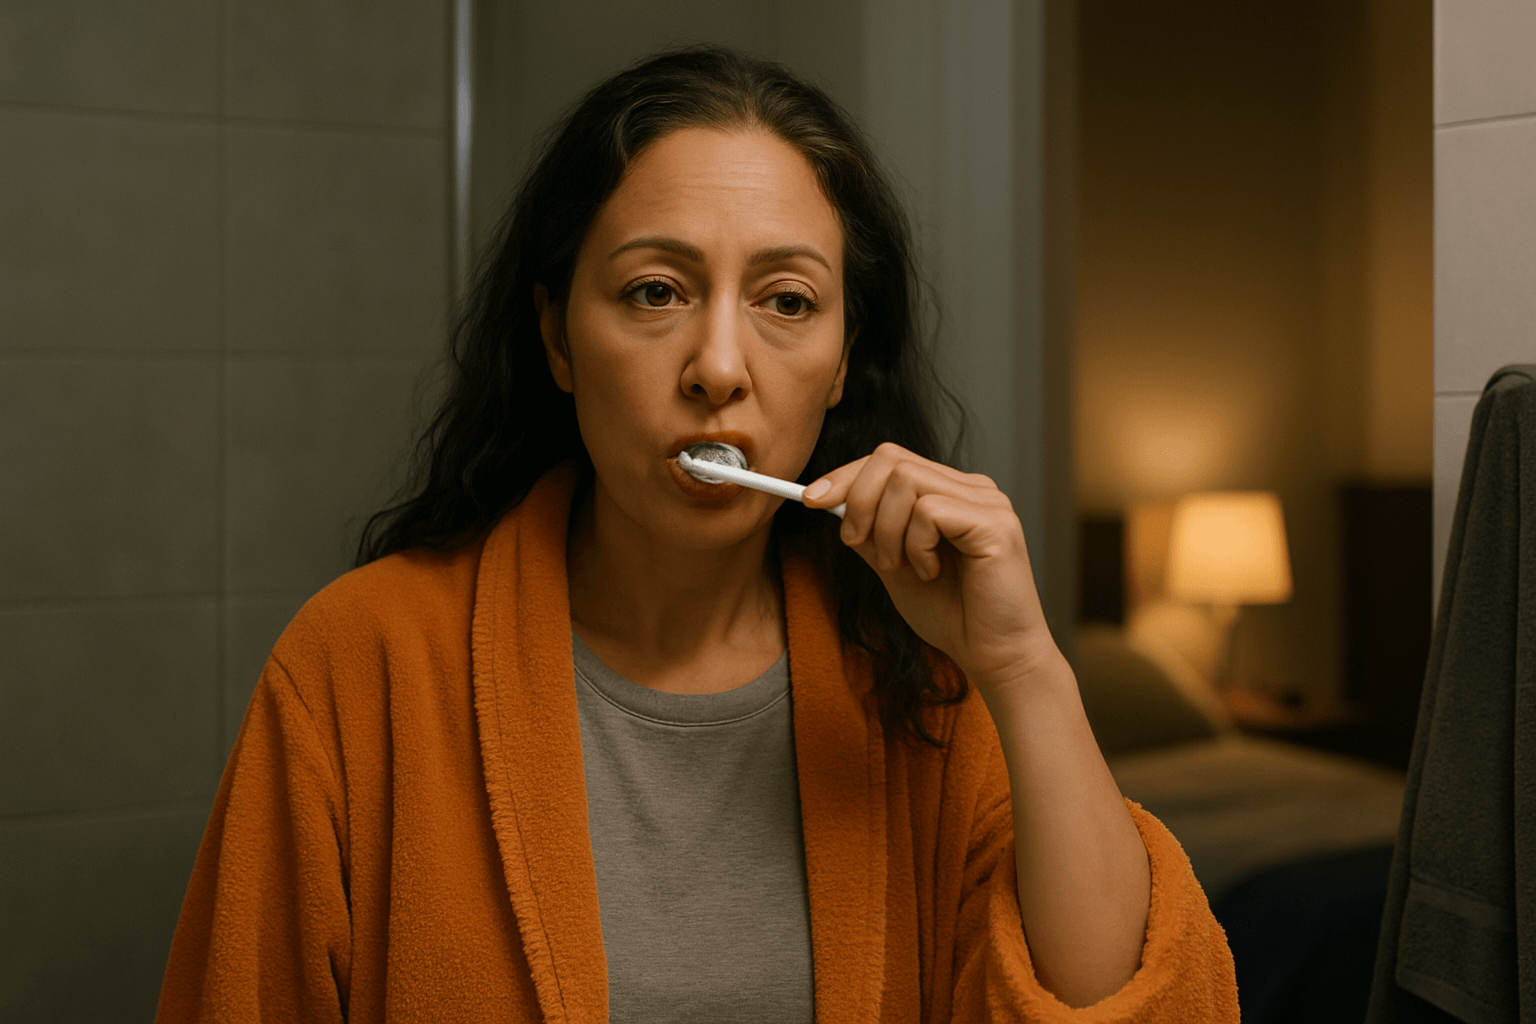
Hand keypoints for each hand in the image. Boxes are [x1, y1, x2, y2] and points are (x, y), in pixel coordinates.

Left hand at [802, 443, 1060, 691]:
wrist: (993, 657)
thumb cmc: (952, 616)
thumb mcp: (894, 565)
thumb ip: (870, 531)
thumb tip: (828, 499)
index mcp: (951, 492)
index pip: (889, 460)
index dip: (845, 476)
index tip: (810, 500)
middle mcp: (973, 489)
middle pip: (891, 458)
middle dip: (859, 501)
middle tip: (860, 546)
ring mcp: (988, 502)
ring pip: (905, 480)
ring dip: (887, 529)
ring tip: (903, 567)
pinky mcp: (995, 524)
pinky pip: (928, 511)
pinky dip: (915, 545)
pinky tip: (931, 572)